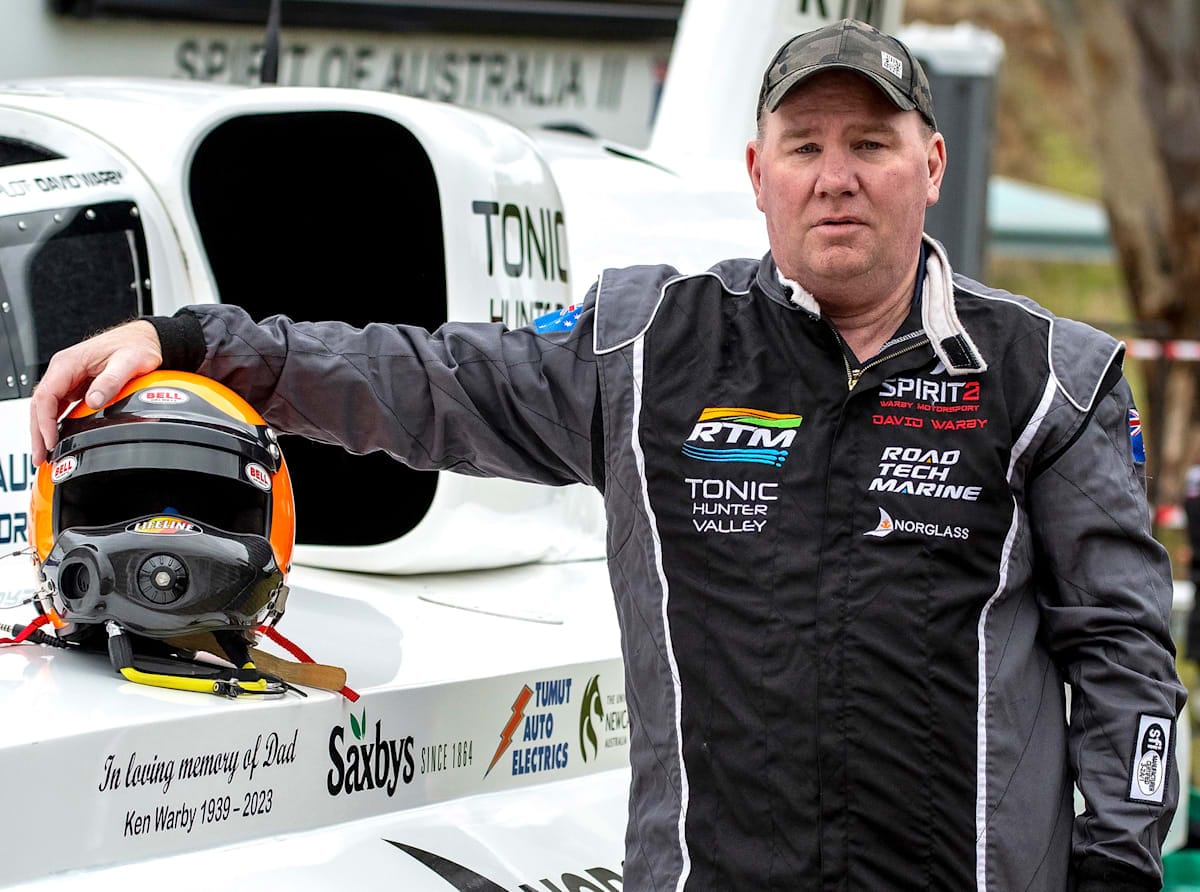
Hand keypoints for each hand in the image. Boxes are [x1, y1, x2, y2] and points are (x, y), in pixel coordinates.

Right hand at [29, 320, 162, 464]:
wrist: (144, 339)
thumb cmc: (136, 346)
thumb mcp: (128, 362)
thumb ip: (111, 381)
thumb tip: (94, 400)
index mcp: (69, 362)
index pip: (46, 395)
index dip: (45, 421)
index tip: (50, 441)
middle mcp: (64, 369)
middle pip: (40, 404)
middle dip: (38, 432)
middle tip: (39, 457)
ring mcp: (69, 377)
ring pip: (46, 406)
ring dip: (43, 429)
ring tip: (44, 453)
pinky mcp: (77, 384)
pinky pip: (58, 406)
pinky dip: (54, 423)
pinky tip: (57, 438)